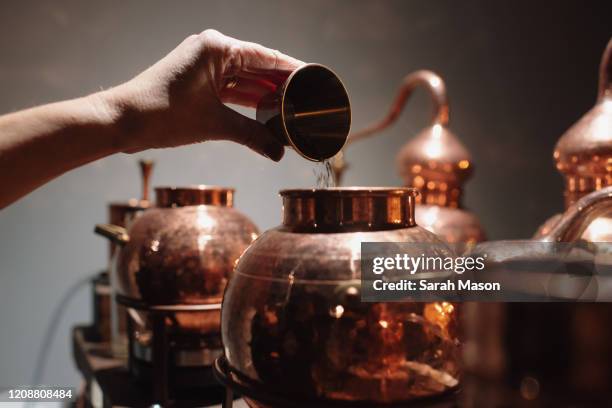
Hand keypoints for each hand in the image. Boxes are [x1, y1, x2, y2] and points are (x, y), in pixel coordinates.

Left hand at [101, 29, 303, 160]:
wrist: (122, 121)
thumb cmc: (161, 114)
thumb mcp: (214, 125)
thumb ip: (252, 136)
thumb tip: (279, 153)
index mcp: (218, 48)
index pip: (267, 56)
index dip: (293, 69)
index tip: (315, 78)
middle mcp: (212, 50)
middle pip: (258, 66)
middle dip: (281, 84)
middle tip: (308, 99)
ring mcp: (204, 64)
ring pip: (245, 79)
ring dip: (265, 94)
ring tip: (292, 108)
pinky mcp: (198, 80)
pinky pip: (231, 88)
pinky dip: (246, 100)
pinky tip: (266, 111)